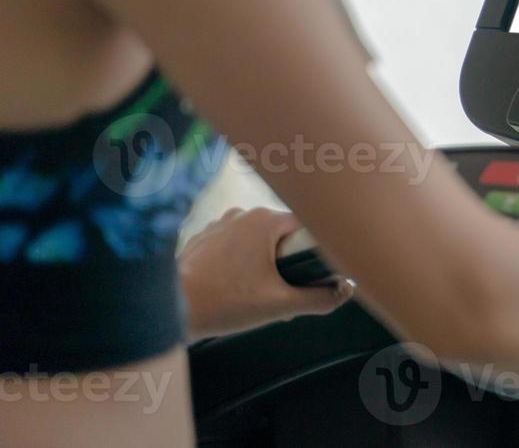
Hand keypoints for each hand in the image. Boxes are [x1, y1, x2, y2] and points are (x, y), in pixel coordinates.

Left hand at [179, 207, 353, 340]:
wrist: (168, 309)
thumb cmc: (223, 304)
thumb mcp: (279, 306)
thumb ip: (319, 298)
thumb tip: (345, 290)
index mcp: (265, 221)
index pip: (307, 227)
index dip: (313, 253)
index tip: (309, 276)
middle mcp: (243, 214)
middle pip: (282, 235)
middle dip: (287, 264)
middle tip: (280, 294)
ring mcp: (220, 224)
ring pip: (258, 241)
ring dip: (264, 264)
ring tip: (254, 295)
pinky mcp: (204, 238)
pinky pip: (235, 246)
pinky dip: (240, 264)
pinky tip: (233, 290)